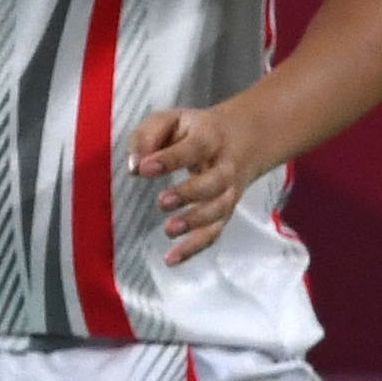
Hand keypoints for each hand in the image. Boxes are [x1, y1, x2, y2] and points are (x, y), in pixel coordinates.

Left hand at [125, 100, 275, 263]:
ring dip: (195, 222)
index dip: (170, 159)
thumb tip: (134, 166)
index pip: (193, 147)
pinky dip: (195, 248)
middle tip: (162, 201)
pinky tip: (172, 259)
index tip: (145, 168)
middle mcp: (224, 166)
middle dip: (190, 193)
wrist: (247, 138)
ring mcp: (228, 192)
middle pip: (215, 182)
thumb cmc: (196, 131)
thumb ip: (148, 137)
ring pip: (218, 210)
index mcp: (210, 137)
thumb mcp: (172, 120)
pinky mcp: (224, 212)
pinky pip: (214, 233)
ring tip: (169, 229)